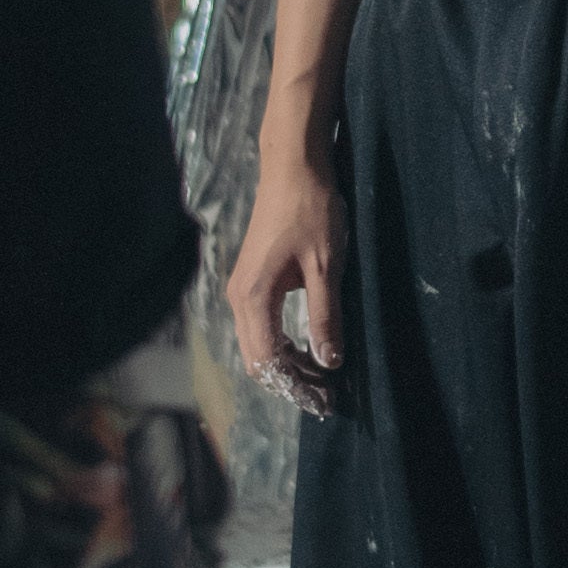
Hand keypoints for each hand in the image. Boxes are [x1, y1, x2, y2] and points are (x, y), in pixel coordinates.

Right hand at [227, 148, 347, 418]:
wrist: (293, 167)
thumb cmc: (311, 211)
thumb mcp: (325, 267)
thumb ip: (325, 316)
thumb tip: (329, 361)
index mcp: (254, 298)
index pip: (267, 362)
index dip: (294, 386)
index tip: (325, 400)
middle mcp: (239, 298)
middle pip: (257, 359)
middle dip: (289, 380)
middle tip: (326, 393)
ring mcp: (242, 288)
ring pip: (257, 344)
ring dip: (286, 363)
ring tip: (322, 373)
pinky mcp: (252, 280)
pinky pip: (260, 326)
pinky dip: (281, 343)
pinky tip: (308, 344)